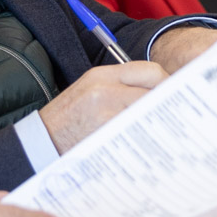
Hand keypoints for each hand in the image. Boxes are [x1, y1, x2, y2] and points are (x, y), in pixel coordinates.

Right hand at [37, 60, 166, 152]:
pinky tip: (154, 145)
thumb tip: (157, 95)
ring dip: (163, 120)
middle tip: (178, 115)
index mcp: (101, 75)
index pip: (149, 70)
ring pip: (151, 111)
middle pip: (155, 87)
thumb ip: (119, 89)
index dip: (166, 83)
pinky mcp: (106, 134)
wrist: (38, 145)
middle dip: (170, 101)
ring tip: (170, 131)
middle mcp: (104, 88)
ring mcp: (106, 112)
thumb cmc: (66, 123)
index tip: (175, 96)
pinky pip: (139, 132)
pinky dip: (150, 137)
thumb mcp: (88, 94)